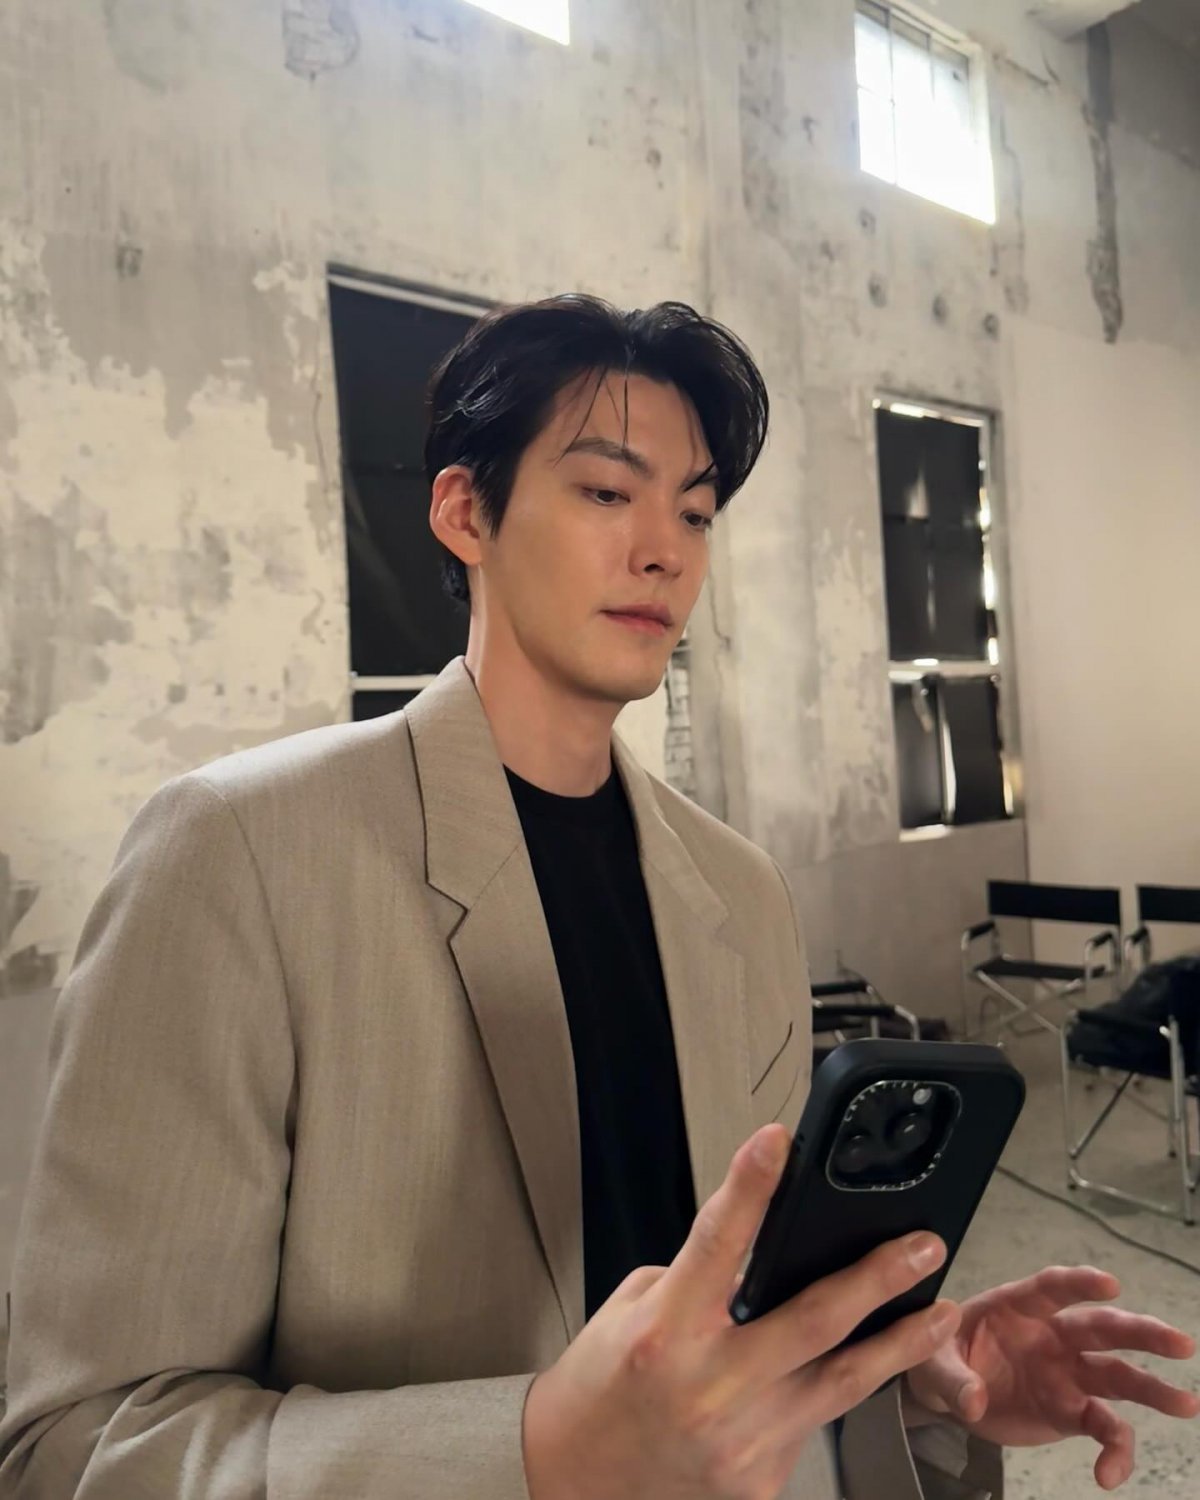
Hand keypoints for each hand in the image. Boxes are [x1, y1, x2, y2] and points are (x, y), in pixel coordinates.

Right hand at [522, 1123, 961, 1499]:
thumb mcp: (630, 1314)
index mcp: (665, 1331)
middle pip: (813, 1320)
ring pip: (841, 1383)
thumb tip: (752, 1258)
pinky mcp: (761, 1479)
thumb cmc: (597, 1394)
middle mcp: (709, 1385)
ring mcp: (742, 1439)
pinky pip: (814, 1425)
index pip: (716, 1241)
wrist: (576, 1486)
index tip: (777, 1142)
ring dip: (898, 1345)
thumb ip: (694, 1284)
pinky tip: (871, 1370)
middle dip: (876, 1278)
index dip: (749, 1186)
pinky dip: (841, 1392)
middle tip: (921, 1246)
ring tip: (939, 1313)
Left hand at [903, 1265, 1199, 1489]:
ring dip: (1152, 1389)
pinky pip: (1103, 1429)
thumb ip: (952, 1377)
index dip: (1080, 1284)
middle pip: (1102, 1328)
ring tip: (1187, 1403)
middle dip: (1141, 1333)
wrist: (945, 1390)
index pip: (1053, 1288)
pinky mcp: (1071, 1411)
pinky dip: (1114, 1451)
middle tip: (1180, 1342)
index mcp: (1018, 1306)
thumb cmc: (942, 1354)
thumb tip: (973, 1398)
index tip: (1109, 1284)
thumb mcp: (932, 1358)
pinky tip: (1109, 1475)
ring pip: (1118, 1377)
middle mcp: (1053, 1335)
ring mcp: (1067, 1373)